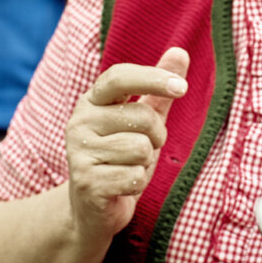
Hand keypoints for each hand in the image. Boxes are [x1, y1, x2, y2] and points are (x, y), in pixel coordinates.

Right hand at [64, 48, 189, 244]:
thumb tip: (180, 51)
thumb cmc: (120, 160)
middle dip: (155, 137)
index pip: (119, 76)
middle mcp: (79, 122)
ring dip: (145, 163)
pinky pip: (135, 176)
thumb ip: (158, 90)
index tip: (182, 87)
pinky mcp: (86, 182)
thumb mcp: (141, 124)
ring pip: (141, 149)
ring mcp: (79, 152)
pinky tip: (121, 187)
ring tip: (127, 168)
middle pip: (142, 117)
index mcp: (91, 101)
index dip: (152, 77)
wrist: (91, 211)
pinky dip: (137, 183)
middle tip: (141, 150)